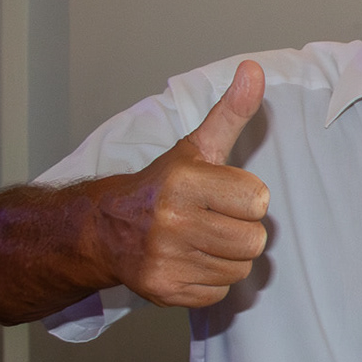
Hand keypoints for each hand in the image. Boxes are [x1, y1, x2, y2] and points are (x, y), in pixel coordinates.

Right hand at [94, 61, 269, 308]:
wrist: (103, 228)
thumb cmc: (162, 186)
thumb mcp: (197, 146)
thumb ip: (231, 112)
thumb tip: (255, 70)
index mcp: (184, 182)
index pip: (258, 200)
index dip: (245, 197)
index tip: (220, 193)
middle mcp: (172, 222)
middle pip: (254, 240)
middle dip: (241, 229)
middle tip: (213, 219)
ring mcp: (165, 260)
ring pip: (240, 268)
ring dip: (227, 256)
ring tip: (200, 239)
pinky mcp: (164, 290)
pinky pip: (219, 291)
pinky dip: (210, 279)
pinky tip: (188, 260)